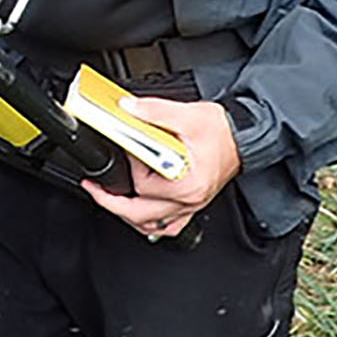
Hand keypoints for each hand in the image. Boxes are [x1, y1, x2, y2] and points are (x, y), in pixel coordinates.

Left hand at [82, 96, 242, 239]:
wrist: (243, 137)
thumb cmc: (221, 131)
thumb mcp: (187, 115)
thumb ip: (154, 112)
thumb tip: (127, 109)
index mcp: (187, 183)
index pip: (143, 185)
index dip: (129, 167)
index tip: (124, 150)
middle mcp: (189, 200)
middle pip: (140, 214)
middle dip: (112, 202)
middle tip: (93, 189)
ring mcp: (190, 206)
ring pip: (151, 226)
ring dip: (128, 215)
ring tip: (109, 200)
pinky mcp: (192, 205)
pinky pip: (167, 227)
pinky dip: (149, 224)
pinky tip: (138, 214)